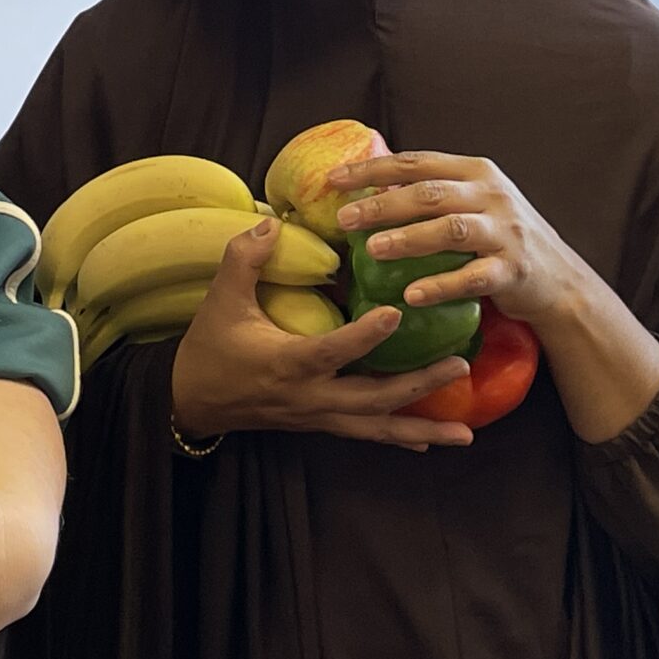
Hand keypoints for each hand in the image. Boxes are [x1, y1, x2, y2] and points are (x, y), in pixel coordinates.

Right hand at [170, 218, 474, 448]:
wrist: (192, 400)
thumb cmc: (209, 347)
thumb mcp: (220, 299)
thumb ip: (244, 258)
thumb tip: (273, 221)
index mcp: (287, 363)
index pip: (332, 351)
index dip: (365, 336)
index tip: (396, 312)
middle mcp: (309, 397)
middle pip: (372, 400)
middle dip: (418, 386)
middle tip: (459, 366)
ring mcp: (317, 415)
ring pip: (376, 428)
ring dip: (422, 427)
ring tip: (465, 432)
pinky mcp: (320, 422)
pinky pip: (366, 432)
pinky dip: (399, 435)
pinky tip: (430, 438)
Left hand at [333, 152, 598, 324]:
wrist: (559, 279)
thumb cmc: (501, 237)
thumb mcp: (473, 202)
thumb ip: (432, 192)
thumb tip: (369, 187)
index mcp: (476, 172)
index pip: (418, 162)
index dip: (374, 168)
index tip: (334, 179)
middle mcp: (492, 196)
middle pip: (430, 193)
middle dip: (383, 204)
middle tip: (345, 218)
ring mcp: (505, 232)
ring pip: (451, 230)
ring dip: (409, 239)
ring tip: (372, 250)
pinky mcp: (513, 270)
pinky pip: (473, 277)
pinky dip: (441, 285)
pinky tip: (411, 295)